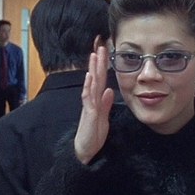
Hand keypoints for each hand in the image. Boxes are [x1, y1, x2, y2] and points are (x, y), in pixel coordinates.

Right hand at [74, 46, 114, 163]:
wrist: (85, 149)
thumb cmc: (93, 133)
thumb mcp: (103, 116)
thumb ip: (106, 103)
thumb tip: (110, 90)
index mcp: (96, 100)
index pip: (100, 79)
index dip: (102, 66)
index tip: (105, 52)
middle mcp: (91, 99)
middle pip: (95, 77)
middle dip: (98, 62)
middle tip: (100, 46)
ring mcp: (89, 105)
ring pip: (91, 84)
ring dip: (92, 70)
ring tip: (94, 56)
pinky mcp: (89, 113)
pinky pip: (88, 98)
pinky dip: (89, 87)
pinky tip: (89, 77)